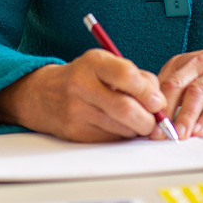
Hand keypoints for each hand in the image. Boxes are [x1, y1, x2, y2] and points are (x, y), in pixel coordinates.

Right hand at [0, 49, 166, 141]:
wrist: (42, 94)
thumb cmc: (84, 77)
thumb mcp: (106, 65)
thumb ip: (136, 77)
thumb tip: (160, 104)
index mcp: (93, 63)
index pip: (126, 75)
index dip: (148, 92)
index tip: (158, 102)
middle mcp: (81, 85)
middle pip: (126, 109)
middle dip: (148, 120)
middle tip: (155, 121)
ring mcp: (76, 111)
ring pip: (121, 128)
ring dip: (137, 129)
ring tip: (137, 122)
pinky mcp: (76, 132)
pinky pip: (111, 139)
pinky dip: (122, 136)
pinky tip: (119, 127)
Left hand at [158, 37, 202, 138]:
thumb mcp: (191, 71)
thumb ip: (173, 90)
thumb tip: (151, 117)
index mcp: (180, 63)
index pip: (158, 84)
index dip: (148, 105)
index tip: (142, 125)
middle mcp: (195, 65)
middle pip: (174, 87)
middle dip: (163, 112)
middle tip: (156, 133)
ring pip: (196, 94)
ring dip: (185, 116)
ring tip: (177, 135)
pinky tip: (200, 130)